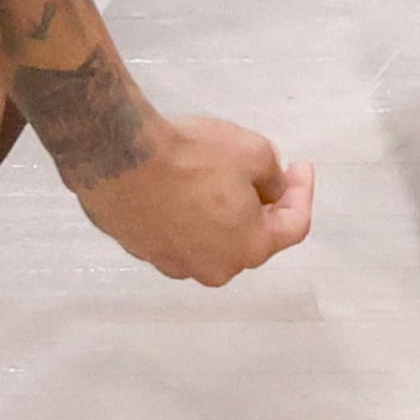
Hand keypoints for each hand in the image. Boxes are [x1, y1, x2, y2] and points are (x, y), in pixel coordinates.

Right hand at [72, 113, 314, 285]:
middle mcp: (211, 267)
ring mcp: (172, 262)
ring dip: (224, 212)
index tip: (299, 166)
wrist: (117, 157)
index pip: (293, 227)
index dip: (302, 193)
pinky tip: (184, 184)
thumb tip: (269, 188)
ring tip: (222, 175)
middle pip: (251, 238)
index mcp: (247, 250)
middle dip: (263, 205)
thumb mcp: (254, 152)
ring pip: (213, 238)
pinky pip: (178, 233)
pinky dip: (189, 213)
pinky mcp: (141, 249)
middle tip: (266, 171)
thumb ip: (273, 176)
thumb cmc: (192, 156)